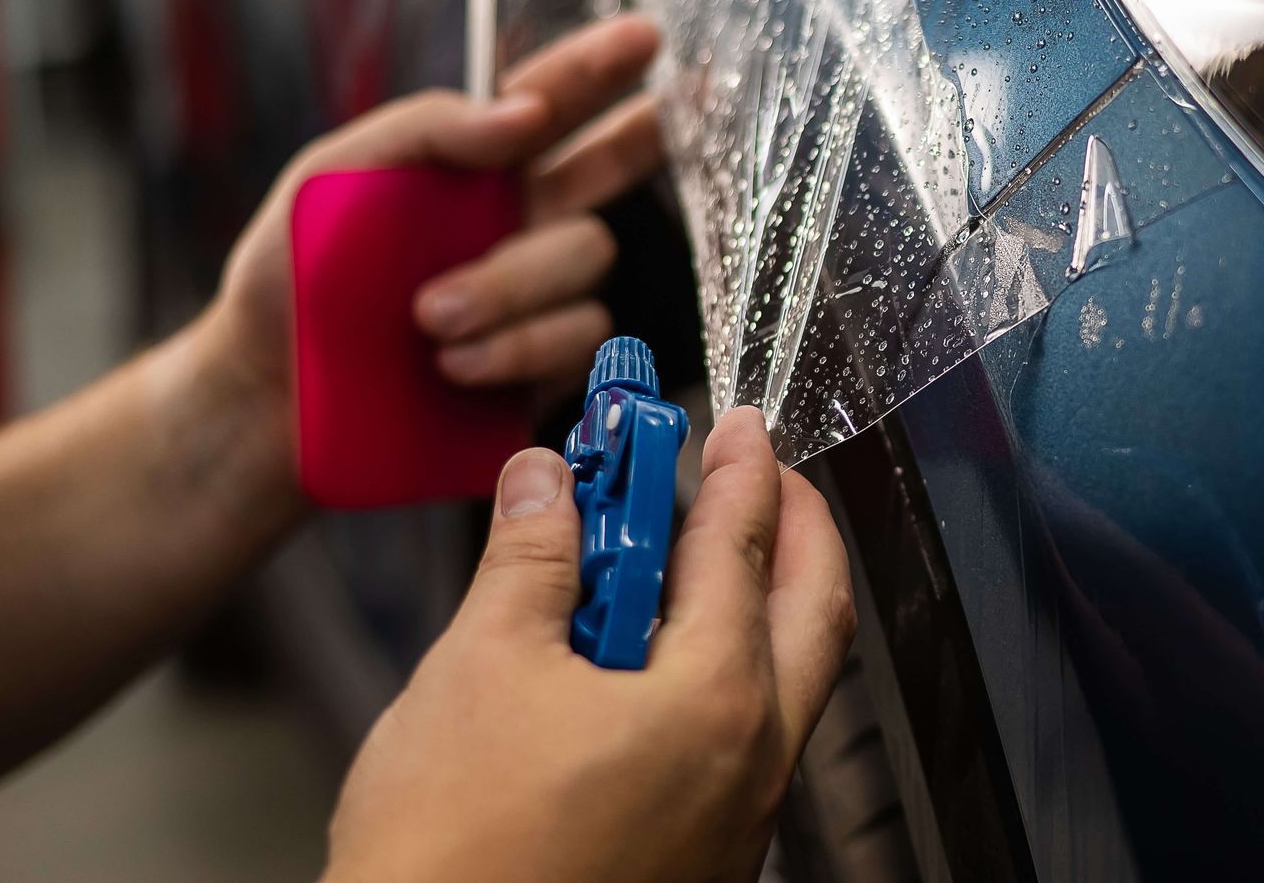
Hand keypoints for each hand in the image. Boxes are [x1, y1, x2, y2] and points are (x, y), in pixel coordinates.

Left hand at [207, 15, 663, 496]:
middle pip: (610, 162)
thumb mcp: (331, 176)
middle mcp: (521, 220)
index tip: (646, 35)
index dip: (600, 65)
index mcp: (472, 165)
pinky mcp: (546, 366)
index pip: (548, 98)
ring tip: (430, 317)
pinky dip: (517, 346)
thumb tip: (524, 114)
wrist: (269, 400)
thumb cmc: (292, 281)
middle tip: (675, 106)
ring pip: (586, 253)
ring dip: (510, 282)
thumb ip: (425, 127)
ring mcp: (539, 294)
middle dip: (645, 132)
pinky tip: (457, 364)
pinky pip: (576, 336)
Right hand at [323, 408, 855, 882]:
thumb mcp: (481, 668)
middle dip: (793, 530)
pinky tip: (656, 664)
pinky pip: (745, 741)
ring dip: (760, 603)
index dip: (738, 469)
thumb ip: (530, 559)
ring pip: (787, 682)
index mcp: (714, 700)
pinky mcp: (704, 860)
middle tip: (760, 474)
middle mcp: (752, 762)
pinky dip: (724, 674)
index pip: (743, 546)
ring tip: (700, 555)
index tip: (737, 424)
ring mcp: (736, 820)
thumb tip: (545, 482)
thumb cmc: (452, 855)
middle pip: (811, 611)